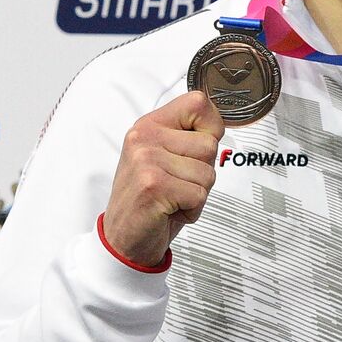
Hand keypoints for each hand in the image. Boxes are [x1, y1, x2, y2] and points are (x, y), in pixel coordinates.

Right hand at [101, 90, 223, 267]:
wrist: (123, 238)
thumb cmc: (151, 198)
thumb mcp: (165, 157)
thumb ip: (188, 138)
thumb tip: (218, 127)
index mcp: (149, 125)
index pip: (198, 103)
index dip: (212, 127)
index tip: (198, 149)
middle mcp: (145, 138)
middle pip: (210, 145)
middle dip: (203, 171)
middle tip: (178, 184)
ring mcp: (146, 160)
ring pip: (208, 173)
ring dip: (197, 193)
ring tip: (172, 197)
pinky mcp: (153, 185)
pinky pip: (200, 194)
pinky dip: (192, 210)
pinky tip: (169, 210)